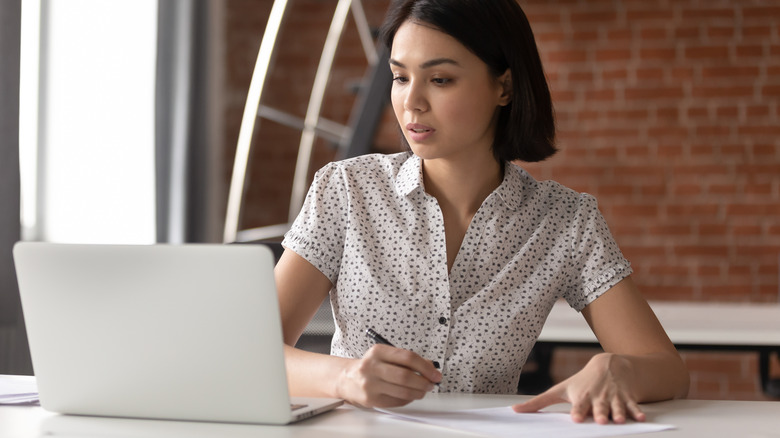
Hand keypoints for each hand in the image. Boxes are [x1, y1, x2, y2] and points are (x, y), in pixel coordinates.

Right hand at [336, 344, 441, 407]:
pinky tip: (408, 395)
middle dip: (424, 382)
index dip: (425, 367)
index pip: (408, 357)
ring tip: (422, 390)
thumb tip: (430, 367)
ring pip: (403, 391)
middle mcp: (372, 367)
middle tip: (431, 384)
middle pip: (405, 376)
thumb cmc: (371, 366)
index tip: (435, 373)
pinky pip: (397, 401)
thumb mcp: (386, 356)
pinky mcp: (371, 399)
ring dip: (418, 392)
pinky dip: (408, 399)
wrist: (347, 378)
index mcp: (378, 351)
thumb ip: (407, 360)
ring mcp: (371, 384)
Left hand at [512, 353, 645, 423]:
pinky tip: (642, 418)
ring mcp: (613, 397)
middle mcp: (598, 397)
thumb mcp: (560, 390)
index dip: (578, 411)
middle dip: (600, 413)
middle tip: (601, 420)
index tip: (575, 418)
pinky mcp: (627, 398)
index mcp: (582, 397)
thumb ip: (538, 402)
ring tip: (618, 420)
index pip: (579, 406)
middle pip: (598, 407)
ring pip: (616, 407)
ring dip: (618, 413)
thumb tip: (514, 410)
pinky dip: (637, 411)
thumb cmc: (581, 382)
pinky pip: (634, 405)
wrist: (609, 365)